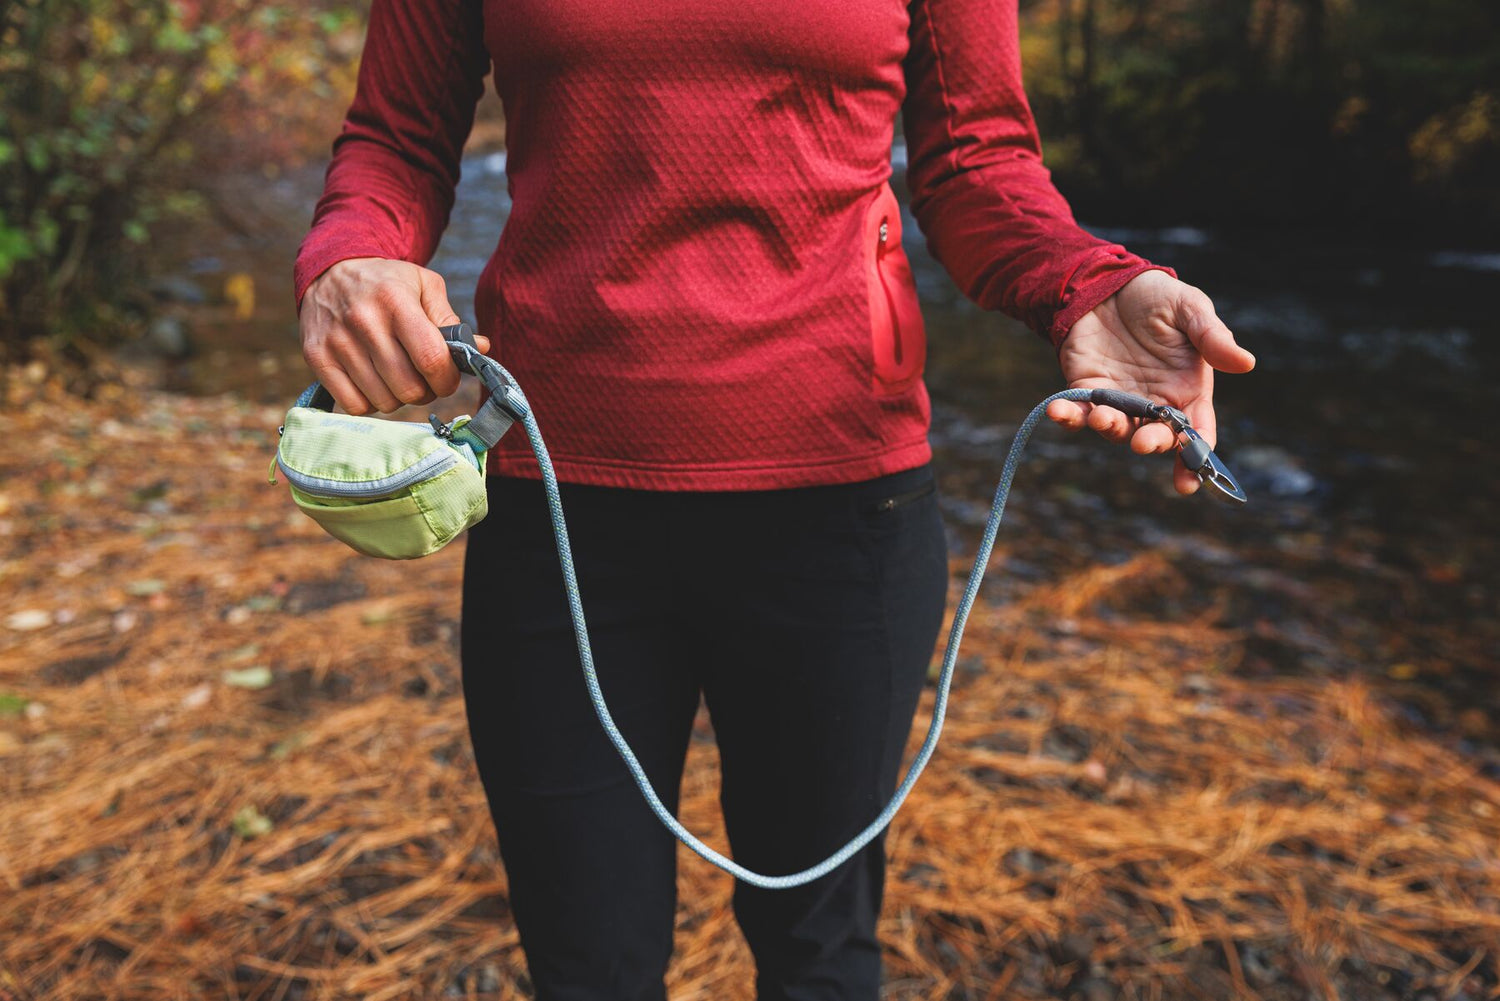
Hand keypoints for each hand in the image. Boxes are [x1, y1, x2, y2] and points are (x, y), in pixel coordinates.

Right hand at [299, 258, 490, 414]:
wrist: (330, 271)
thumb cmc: (387, 282)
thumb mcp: (423, 286)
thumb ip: (451, 320)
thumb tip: (482, 350)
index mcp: (396, 301)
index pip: (431, 360)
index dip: (447, 380)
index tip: (447, 378)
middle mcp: (364, 322)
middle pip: (409, 389)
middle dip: (426, 392)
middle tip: (423, 380)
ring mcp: (337, 342)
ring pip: (384, 402)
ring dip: (398, 398)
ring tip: (397, 378)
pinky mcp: (316, 357)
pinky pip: (354, 406)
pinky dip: (370, 403)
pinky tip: (374, 383)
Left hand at [1046, 269, 1254, 494]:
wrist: (1110, 283)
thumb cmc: (1158, 298)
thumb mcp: (1191, 309)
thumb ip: (1213, 338)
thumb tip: (1247, 363)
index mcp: (1188, 391)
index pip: (1197, 433)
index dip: (1195, 459)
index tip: (1190, 480)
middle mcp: (1154, 404)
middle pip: (1157, 438)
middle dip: (1152, 444)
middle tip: (1144, 443)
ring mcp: (1119, 401)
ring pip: (1117, 429)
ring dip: (1110, 428)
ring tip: (1103, 417)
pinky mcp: (1085, 390)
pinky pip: (1078, 412)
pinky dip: (1068, 417)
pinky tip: (1058, 412)